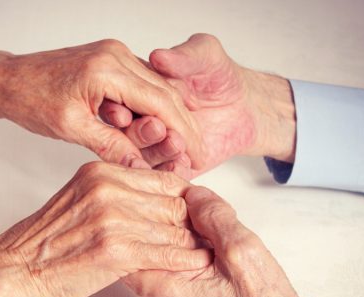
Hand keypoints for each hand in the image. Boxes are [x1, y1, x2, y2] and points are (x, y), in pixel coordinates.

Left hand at [0, 40, 202, 167]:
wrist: (9, 80)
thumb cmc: (31, 100)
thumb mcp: (71, 128)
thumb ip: (110, 146)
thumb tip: (141, 169)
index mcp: (108, 69)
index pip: (160, 102)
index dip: (182, 131)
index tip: (196, 154)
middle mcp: (116, 55)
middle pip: (165, 92)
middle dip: (183, 126)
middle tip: (196, 153)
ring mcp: (114, 55)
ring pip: (156, 88)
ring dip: (170, 118)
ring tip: (180, 147)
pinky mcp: (109, 61)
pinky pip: (140, 85)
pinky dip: (152, 108)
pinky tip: (158, 130)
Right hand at [0, 162, 210, 296]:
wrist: (12, 274)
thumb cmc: (43, 246)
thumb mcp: (79, 203)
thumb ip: (116, 196)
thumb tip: (156, 203)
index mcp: (100, 172)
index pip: (164, 179)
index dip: (185, 200)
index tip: (196, 216)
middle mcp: (107, 189)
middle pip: (172, 202)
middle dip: (193, 223)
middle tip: (208, 236)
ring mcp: (111, 218)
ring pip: (172, 228)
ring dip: (192, 243)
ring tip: (207, 252)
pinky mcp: (114, 250)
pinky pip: (164, 253)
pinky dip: (184, 260)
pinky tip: (196, 264)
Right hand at [99, 34, 296, 177]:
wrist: (245, 106)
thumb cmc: (221, 76)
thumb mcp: (206, 55)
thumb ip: (185, 55)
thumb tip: (158, 57)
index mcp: (139, 94)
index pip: (120, 103)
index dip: (117, 109)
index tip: (122, 113)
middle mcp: (142, 121)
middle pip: (128, 133)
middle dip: (138, 133)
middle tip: (156, 128)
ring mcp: (155, 146)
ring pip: (144, 157)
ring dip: (156, 152)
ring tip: (176, 142)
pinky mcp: (172, 165)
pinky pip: (166, 174)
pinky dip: (172, 169)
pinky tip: (184, 162)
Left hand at [124, 186, 355, 296]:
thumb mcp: (243, 250)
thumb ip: (214, 217)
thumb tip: (193, 195)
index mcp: (164, 290)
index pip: (130, 245)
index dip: (145, 215)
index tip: (166, 199)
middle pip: (139, 255)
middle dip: (156, 227)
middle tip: (182, 208)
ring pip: (156, 266)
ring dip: (171, 243)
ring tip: (197, 226)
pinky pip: (170, 279)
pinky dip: (181, 260)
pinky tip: (205, 249)